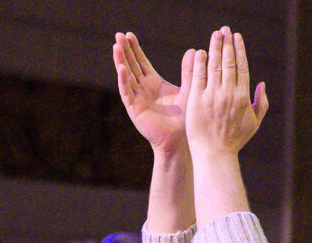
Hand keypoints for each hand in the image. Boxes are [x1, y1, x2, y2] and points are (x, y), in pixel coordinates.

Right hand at [114, 32, 193, 153]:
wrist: (181, 140)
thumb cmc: (185, 118)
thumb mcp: (189, 90)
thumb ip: (190, 71)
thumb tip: (195, 50)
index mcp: (154, 83)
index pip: (142, 62)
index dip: (135, 49)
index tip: (130, 35)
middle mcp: (143, 88)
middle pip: (131, 65)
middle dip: (125, 51)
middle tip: (119, 35)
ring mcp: (137, 98)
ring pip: (126, 76)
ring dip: (121, 61)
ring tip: (116, 46)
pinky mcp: (134, 109)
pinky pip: (127, 92)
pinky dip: (124, 80)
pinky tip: (122, 68)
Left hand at [186, 27, 267, 157]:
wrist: (215, 153)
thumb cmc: (235, 139)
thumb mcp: (254, 123)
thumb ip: (262, 103)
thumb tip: (262, 84)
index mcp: (243, 97)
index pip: (242, 67)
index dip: (239, 50)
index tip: (237, 38)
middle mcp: (229, 93)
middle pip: (228, 62)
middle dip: (227, 43)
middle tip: (225, 30)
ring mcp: (212, 95)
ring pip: (214, 65)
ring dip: (214, 47)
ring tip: (215, 34)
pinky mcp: (197, 99)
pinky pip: (199, 76)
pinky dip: (200, 62)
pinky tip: (200, 51)